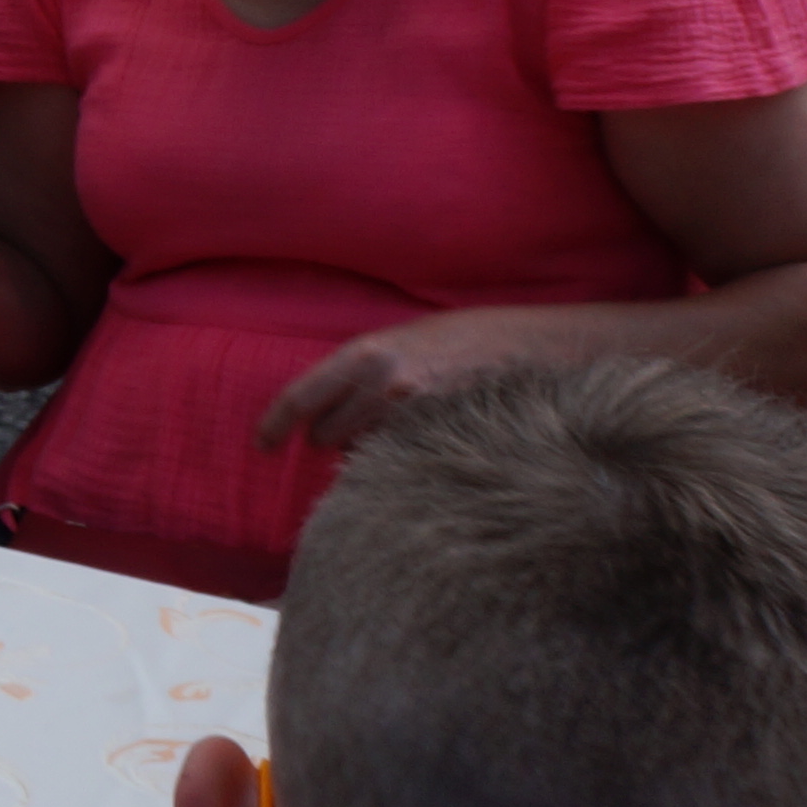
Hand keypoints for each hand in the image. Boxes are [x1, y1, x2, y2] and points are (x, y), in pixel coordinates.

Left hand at [255, 304, 554, 454]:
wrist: (543, 348)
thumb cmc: (475, 337)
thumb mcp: (411, 337)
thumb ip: (369, 368)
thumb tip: (335, 400)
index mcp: (368, 354)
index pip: (301, 397)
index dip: (275, 424)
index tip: (262, 444)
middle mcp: (384, 388)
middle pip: (327, 436)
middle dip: (332, 437)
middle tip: (360, 429)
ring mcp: (414, 421)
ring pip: (362, 456)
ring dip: (369, 452)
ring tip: (400, 435)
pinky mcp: (440, 446)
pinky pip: (398, 468)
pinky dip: (399, 465)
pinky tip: (422, 452)